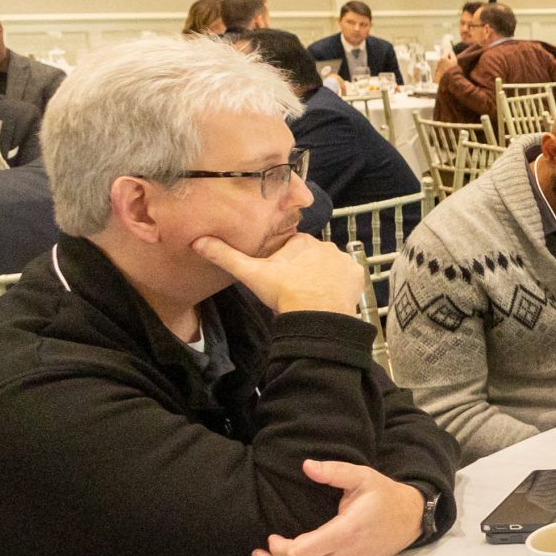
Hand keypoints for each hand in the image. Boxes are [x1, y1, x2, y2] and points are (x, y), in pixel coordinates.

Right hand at [193, 232, 362, 316]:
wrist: (315, 314)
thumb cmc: (283, 292)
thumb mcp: (251, 274)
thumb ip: (226, 256)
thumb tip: (198, 241)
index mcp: (301, 241)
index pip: (292, 247)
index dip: (285, 263)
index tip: (280, 278)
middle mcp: (326, 245)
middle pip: (312, 257)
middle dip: (304, 270)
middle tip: (294, 290)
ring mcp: (344, 260)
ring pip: (329, 267)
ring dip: (322, 278)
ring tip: (311, 296)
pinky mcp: (357, 275)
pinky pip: (347, 277)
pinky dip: (340, 285)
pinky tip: (329, 296)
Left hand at [243, 460, 425, 555]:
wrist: (411, 519)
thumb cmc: (384, 496)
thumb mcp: (363, 476)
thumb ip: (335, 471)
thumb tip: (306, 465)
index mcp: (346, 532)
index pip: (301, 553)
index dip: (279, 548)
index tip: (270, 535)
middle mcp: (344, 555)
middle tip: (254, 555)